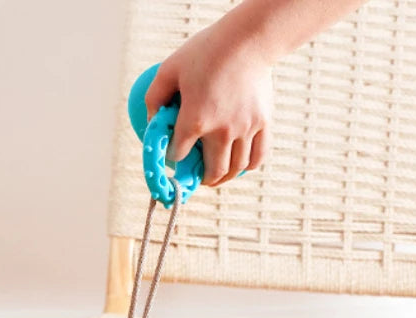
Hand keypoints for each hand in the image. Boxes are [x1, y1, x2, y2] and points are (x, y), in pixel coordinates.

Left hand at [145, 22, 273, 185]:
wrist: (248, 38)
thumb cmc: (207, 51)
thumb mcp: (169, 70)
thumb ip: (154, 98)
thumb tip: (152, 122)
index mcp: (195, 120)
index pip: (179, 154)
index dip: (173, 156)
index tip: (175, 153)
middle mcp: (222, 130)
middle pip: (213, 172)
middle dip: (202, 180)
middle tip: (198, 178)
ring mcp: (245, 128)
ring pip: (235, 169)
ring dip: (223, 178)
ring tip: (217, 175)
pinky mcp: (263, 122)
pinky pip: (258, 157)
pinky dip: (247, 167)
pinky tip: (240, 166)